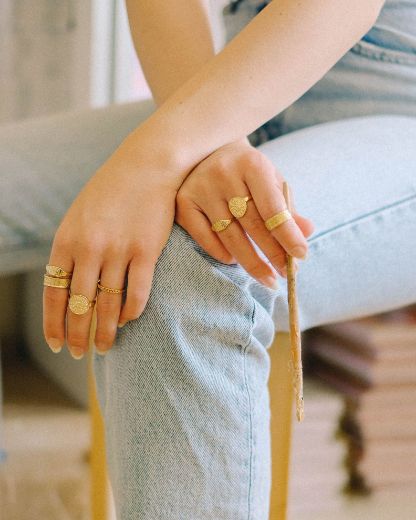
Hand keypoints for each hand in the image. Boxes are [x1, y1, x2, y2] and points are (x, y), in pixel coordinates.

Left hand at [43, 137, 178, 357]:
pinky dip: (132, 311)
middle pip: (79, 305)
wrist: (147, 165)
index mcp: (66, 240)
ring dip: (106, 331)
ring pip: (108, 304)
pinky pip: (137, 292)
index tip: (57, 344)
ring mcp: (118, 250)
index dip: (54, 323)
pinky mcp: (146, 251)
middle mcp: (89, 249)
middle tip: (80, 355)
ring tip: (106, 348)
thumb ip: (72, 248)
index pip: (53, 293)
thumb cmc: (112, 190)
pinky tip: (129, 321)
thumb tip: (68, 284)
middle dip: (78, 335)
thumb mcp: (80, 215)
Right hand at [175, 138, 314, 286]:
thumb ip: (288, 209)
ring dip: (250, 261)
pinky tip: (235, 260)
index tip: (301, 256)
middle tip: (286, 275)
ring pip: (229, 236)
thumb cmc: (247, 173)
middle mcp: (223, 173)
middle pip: (252, 224)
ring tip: (267, 277)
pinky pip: (205, 238)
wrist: (210, 152)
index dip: (288, 234)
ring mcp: (200, 188)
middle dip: (272, 253)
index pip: (273, 207)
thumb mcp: (271, 183)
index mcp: (252, 164)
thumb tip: (308, 232)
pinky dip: (222, 254)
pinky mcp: (183, 203)